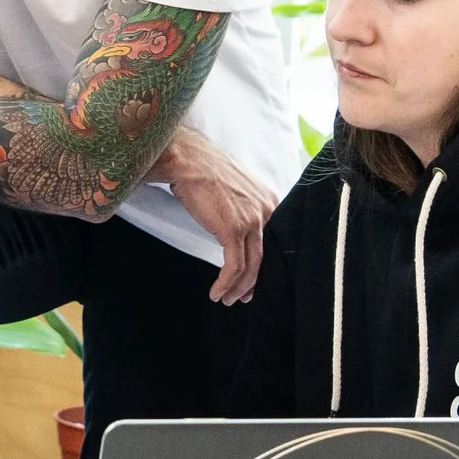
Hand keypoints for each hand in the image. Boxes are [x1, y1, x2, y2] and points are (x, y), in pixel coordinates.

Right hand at [155, 125, 274, 305]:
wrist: (187, 160)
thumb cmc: (202, 172)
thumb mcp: (233, 191)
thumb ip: (242, 209)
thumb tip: (236, 231)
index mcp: (268, 201)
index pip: (270, 242)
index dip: (260, 265)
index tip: (250, 281)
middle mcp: (265, 211)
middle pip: (263, 258)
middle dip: (251, 283)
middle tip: (241, 297)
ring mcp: (251, 221)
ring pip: (251, 266)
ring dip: (237, 288)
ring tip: (225, 298)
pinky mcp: (233, 230)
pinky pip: (234, 266)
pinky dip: (225, 283)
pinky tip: (216, 292)